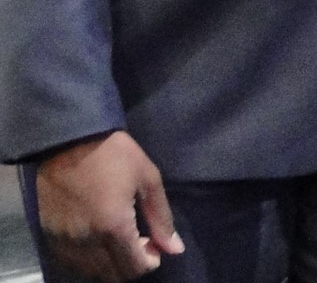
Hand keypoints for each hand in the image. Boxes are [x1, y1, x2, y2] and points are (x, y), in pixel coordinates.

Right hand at [35, 131, 184, 281]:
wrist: (66, 140)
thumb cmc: (113, 154)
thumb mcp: (148, 179)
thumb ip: (162, 218)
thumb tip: (175, 249)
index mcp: (113, 227)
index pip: (134, 268)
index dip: (150, 261)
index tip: (154, 244)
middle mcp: (86, 242)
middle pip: (113, 275)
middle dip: (131, 264)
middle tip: (139, 241)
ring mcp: (64, 241)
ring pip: (91, 272)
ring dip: (110, 263)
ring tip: (118, 238)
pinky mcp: (48, 236)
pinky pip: (71, 261)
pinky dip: (88, 259)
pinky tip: (97, 237)